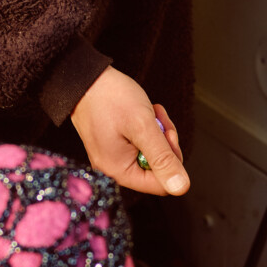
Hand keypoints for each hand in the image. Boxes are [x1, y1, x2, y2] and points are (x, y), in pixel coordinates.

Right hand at [71, 67, 188, 195]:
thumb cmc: (111, 99)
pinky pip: (141, 144)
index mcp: (119, 170)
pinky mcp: (115, 144)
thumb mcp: (143, 127)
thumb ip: (163, 158)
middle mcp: (114, 168)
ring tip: (151, 112)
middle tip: (158, 121)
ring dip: (158, 132)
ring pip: (152, 154)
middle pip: (157, 169)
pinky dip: (148, 128)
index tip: (167, 136)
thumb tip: (181, 187)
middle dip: (165, 144)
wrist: (85, 78)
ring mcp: (114, 155)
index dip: (172, 162)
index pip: (161, 185)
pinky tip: (145, 112)